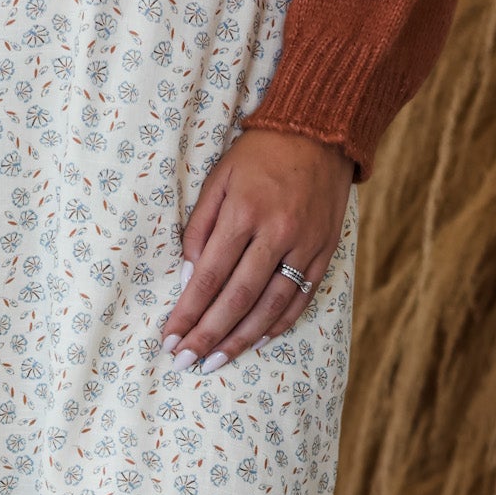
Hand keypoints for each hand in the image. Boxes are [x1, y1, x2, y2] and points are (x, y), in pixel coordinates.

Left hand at [161, 130, 353, 371]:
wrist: (321, 131)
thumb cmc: (258, 156)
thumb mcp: (219, 180)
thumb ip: (199, 229)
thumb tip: (189, 279)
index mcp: (244, 212)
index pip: (210, 276)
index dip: (188, 313)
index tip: (170, 339)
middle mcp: (277, 232)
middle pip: (237, 298)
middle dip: (208, 335)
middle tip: (186, 363)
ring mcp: (305, 244)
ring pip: (270, 306)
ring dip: (241, 340)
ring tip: (216, 362)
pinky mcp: (326, 251)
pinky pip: (301, 298)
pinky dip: (278, 324)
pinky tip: (257, 341)